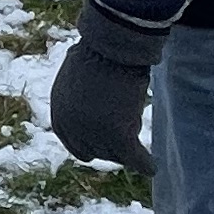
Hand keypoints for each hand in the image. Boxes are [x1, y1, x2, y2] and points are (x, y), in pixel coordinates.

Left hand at [48, 0, 165, 176]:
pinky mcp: (117, 135)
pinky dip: (145, 164)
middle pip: (97, 151)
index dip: (92, 145)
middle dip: (111, 148)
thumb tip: (89, 104)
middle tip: (128, 142)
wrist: (111, 46)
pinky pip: (135, 157)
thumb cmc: (98, 50)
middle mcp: (73, 128)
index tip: (105, 146)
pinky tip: (152, 168)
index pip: (74, 143)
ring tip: (140, 141)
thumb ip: (79, 96)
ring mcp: (94, 133)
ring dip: (129, 150)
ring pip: (117, 154)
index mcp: (60, 113)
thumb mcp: (78, 74)